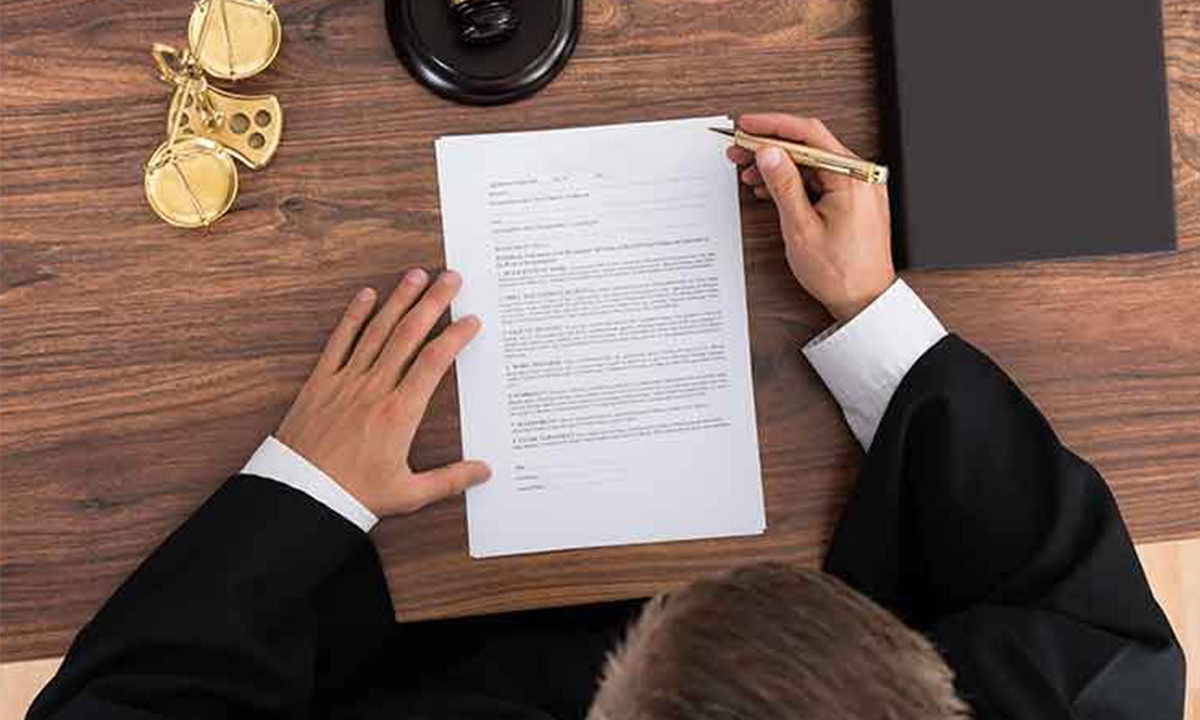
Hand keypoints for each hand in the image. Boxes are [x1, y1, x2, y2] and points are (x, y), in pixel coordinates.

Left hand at [276, 269, 489, 518]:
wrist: (300, 496)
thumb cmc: (353, 496)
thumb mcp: (408, 494)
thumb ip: (450, 479)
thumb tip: (484, 471)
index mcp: (399, 413)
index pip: (434, 363)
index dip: (455, 337)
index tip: (471, 321)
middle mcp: (374, 389)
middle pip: (409, 335)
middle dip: (433, 303)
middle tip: (451, 279)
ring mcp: (346, 382)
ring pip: (377, 331)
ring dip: (399, 300)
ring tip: (416, 276)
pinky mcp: (321, 383)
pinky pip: (339, 342)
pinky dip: (353, 317)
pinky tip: (365, 296)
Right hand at [728, 114, 895, 320]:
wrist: (865, 299)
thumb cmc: (841, 272)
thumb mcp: (801, 227)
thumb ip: (784, 185)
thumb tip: (769, 154)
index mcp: (851, 177)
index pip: (808, 135)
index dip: (772, 127)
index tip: (747, 126)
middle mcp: (859, 176)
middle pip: (809, 146)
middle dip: (771, 147)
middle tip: (740, 150)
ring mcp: (858, 187)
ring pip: (812, 163)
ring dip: (780, 165)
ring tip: (748, 172)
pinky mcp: (853, 199)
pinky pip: (820, 179)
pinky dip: (795, 181)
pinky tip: (770, 187)